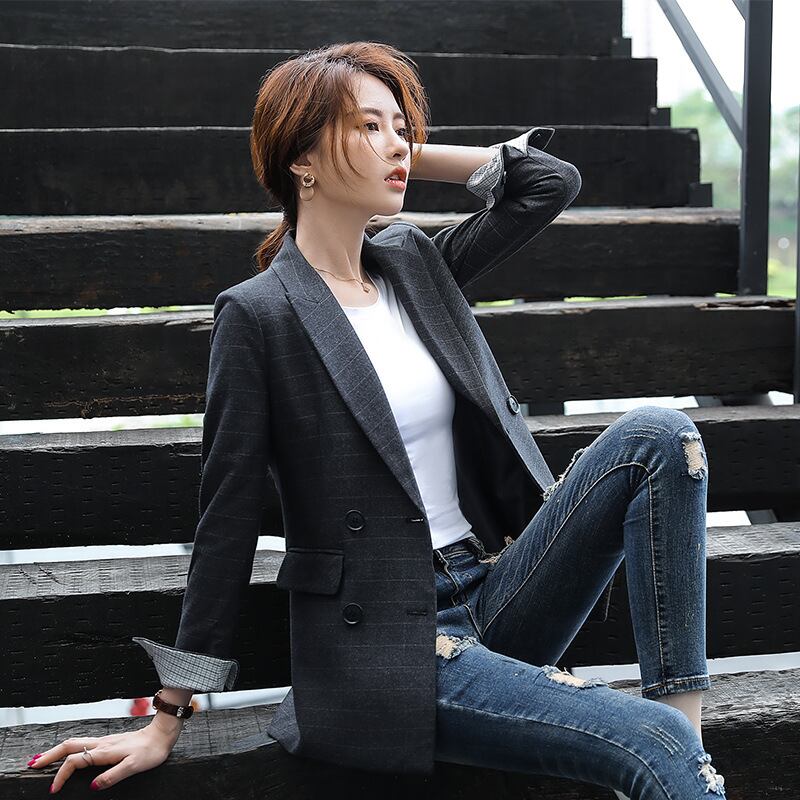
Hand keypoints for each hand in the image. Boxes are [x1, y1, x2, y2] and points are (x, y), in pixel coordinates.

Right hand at [26, 718, 181, 791]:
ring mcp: (105, 741)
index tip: (53, 789)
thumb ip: (113, 775)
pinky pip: (83, 743)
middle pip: (69, 746)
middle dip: (49, 755)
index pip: (75, 761)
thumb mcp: (134, 766)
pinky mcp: (109, 742)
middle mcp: (102, 744)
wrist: (163, 733)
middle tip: (33, 764)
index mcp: (105, 751)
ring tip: (43, 758)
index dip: (61, 775)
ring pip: (75, 743)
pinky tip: (68, 753)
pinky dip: (69, 748)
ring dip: (57, 750)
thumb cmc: (151, 750)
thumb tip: (94, 786)